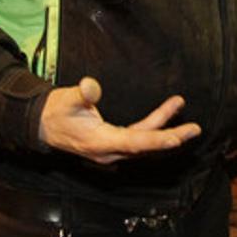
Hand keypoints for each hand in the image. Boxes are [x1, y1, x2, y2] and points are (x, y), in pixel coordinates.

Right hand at [37, 77, 200, 163]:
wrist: (41, 126)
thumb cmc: (55, 112)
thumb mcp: (66, 100)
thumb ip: (82, 94)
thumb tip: (91, 86)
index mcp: (100, 142)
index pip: (134, 142)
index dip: (156, 140)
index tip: (177, 138)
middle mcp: (109, 150)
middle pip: (145, 146)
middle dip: (171, 137)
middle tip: (194, 129)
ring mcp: (111, 149)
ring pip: (143, 141)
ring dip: (164, 129)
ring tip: (181, 109)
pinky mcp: (112, 143)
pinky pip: (137, 137)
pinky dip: (152, 127)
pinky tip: (165, 114)